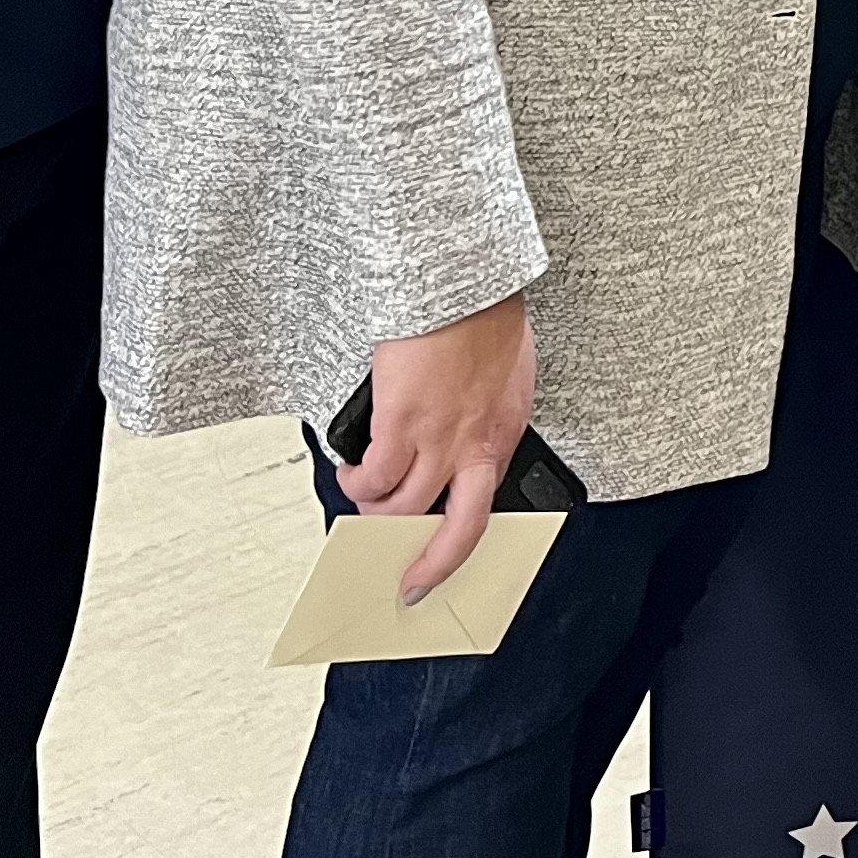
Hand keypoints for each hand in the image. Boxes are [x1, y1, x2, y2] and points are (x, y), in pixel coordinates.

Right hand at [347, 295, 536, 602]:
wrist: (464, 277)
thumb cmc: (484, 311)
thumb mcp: (506, 371)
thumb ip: (488, 408)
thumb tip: (465, 428)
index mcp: (506, 431)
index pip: (489, 500)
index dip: (464, 532)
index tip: (447, 548)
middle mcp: (478, 446)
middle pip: (458, 532)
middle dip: (433, 565)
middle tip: (411, 581)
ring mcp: (439, 440)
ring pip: (404, 510)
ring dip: (379, 514)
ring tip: (365, 499)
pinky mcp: (401, 424)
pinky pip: (373, 477)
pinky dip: (357, 481)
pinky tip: (351, 471)